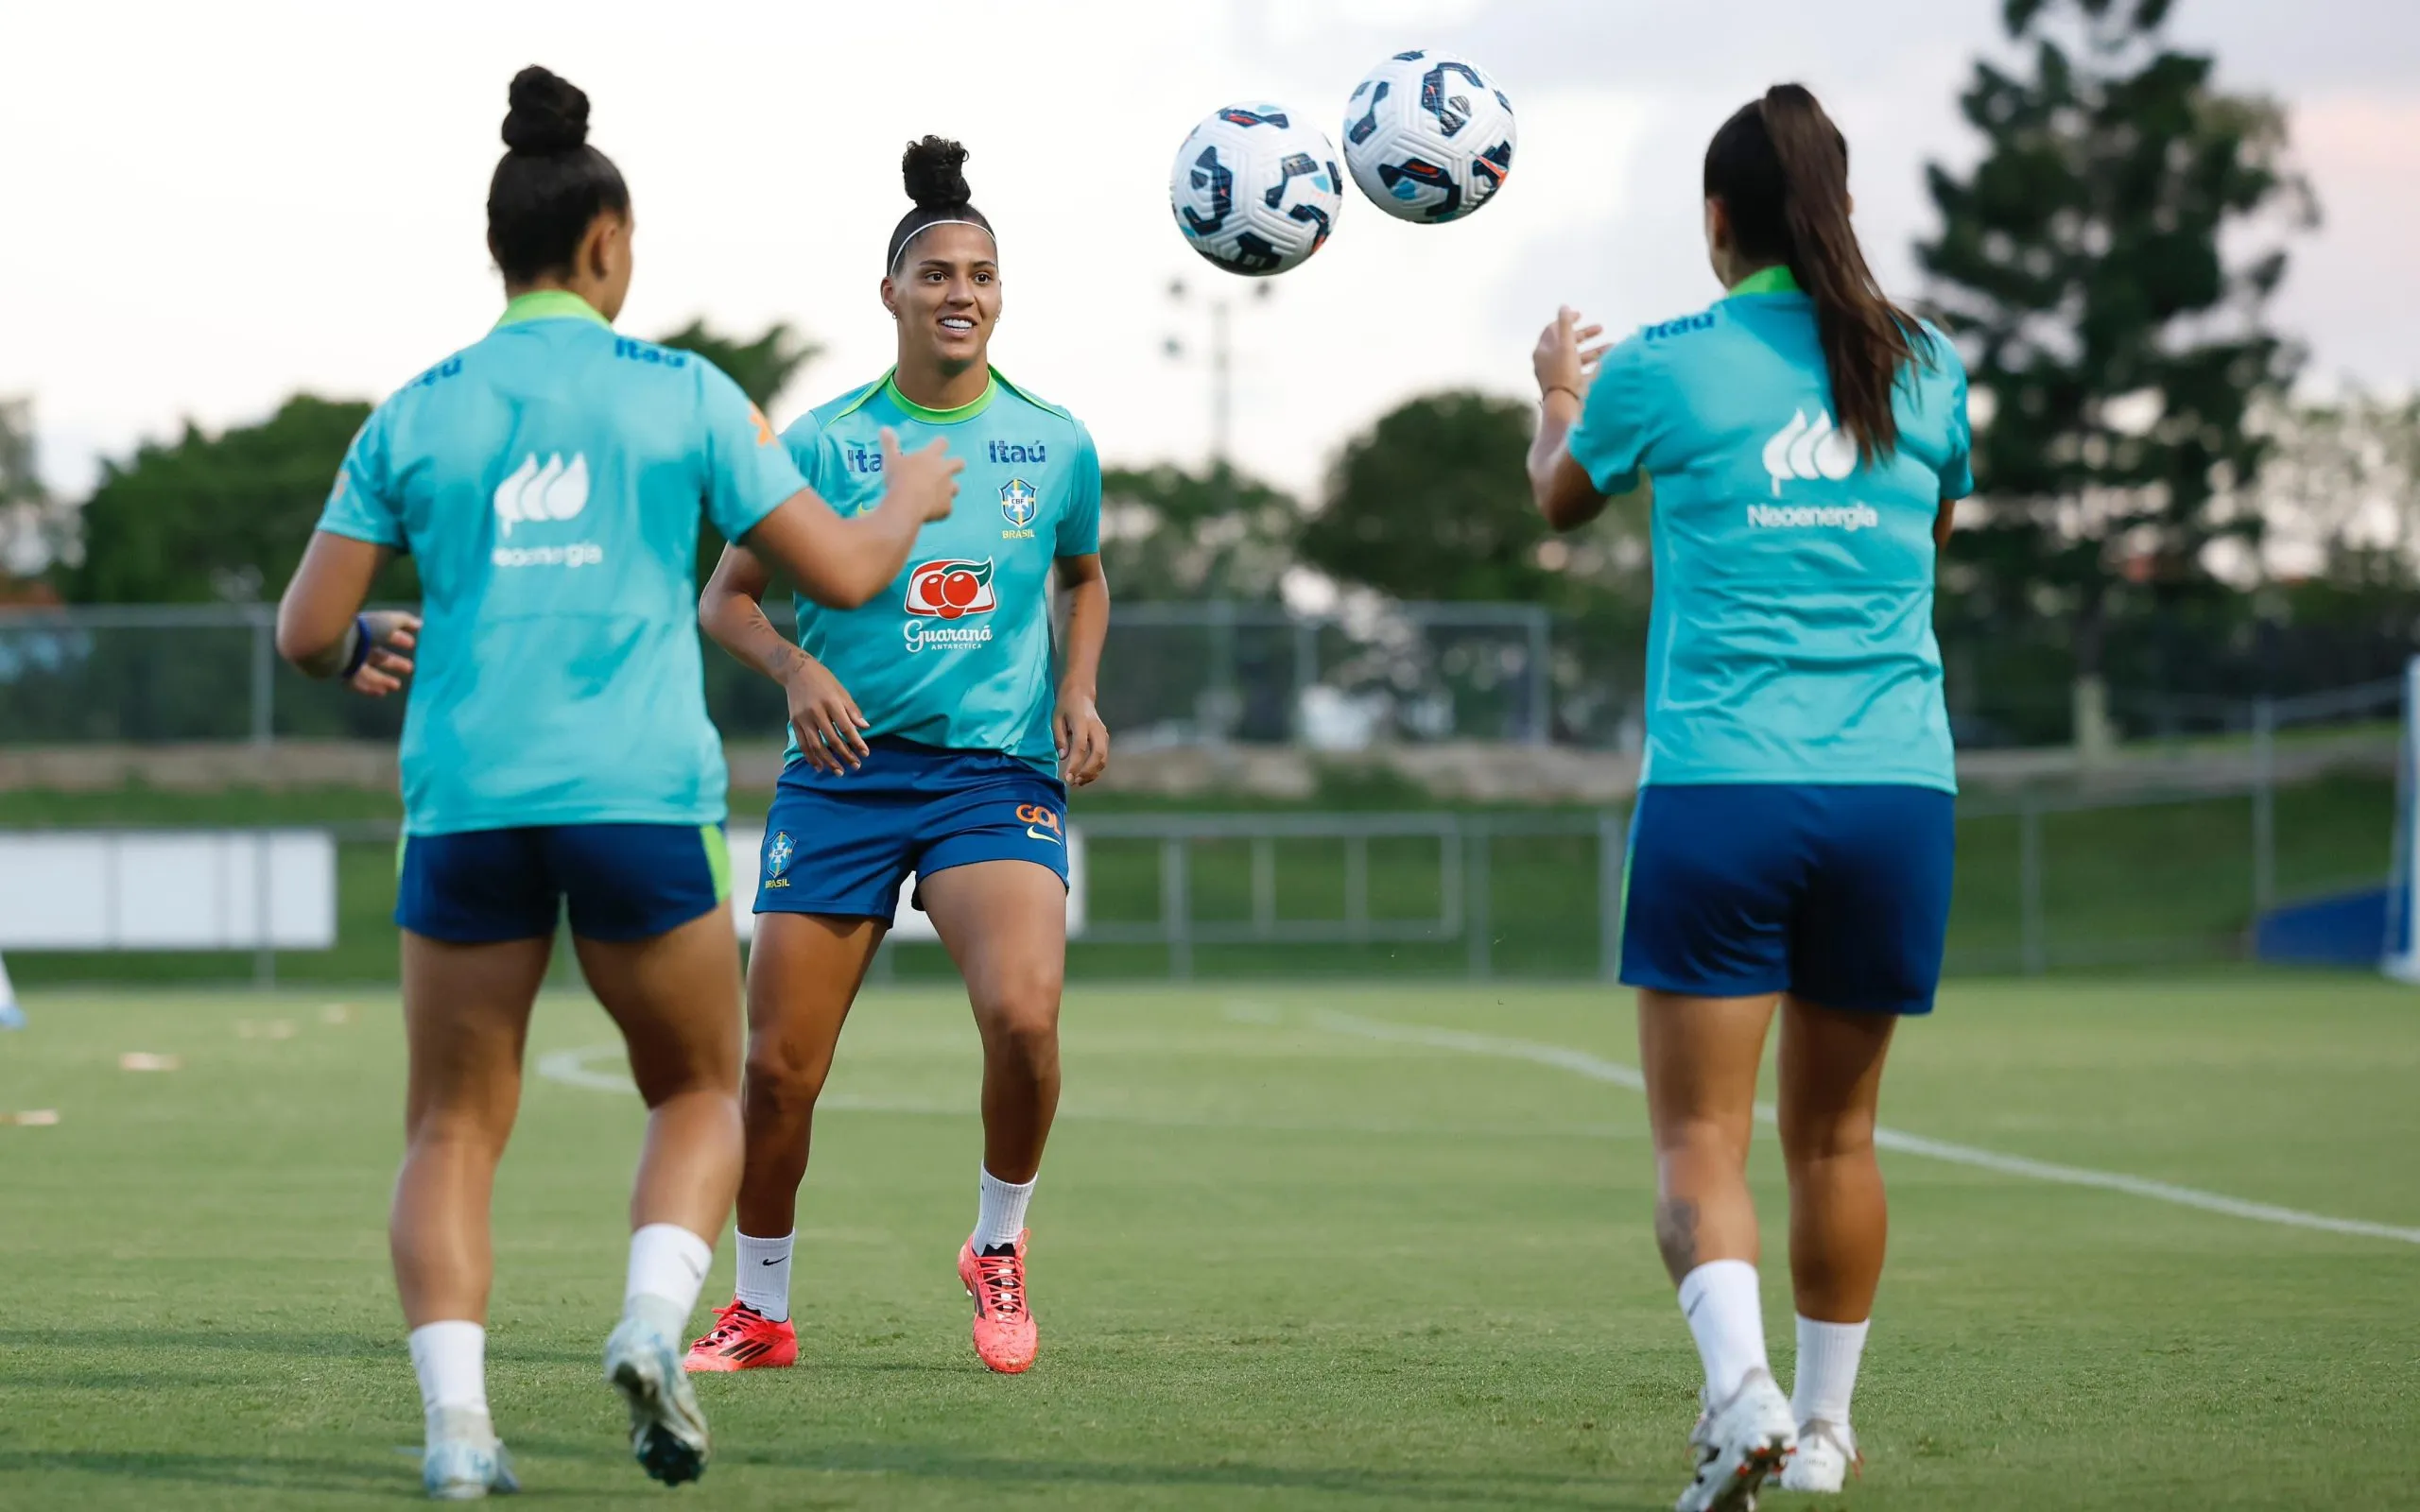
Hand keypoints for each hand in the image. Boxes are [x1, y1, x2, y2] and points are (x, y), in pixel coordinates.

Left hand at [347, 611, 419, 696]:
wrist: (335, 642)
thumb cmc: (364, 630)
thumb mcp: (388, 622)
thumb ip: (404, 621)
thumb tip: (420, 624)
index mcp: (368, 630)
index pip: (385, 634)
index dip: (399, 639)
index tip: (413, 644)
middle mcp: (358, 644)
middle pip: (378, 655)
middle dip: (394, 661)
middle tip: (410, 668)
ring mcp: (349, 659)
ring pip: (369, 671)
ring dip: (383, 679)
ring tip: (397, 686)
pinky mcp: (342, 673)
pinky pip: (357, 682)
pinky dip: (369, 688)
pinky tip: (381, 693)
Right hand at [784, 653, 870, 773]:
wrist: (796, 672)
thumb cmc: (824, 681)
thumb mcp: (842, 691)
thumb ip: (852, 710)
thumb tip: (865, 727)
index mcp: (831, 702)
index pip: (845, 727)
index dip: (856, 742)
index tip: (865, 753)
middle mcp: (816, 712)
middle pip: (832, 739)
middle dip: (845, 755)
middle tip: (856, 766)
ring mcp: (803, 718)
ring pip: (816, 745)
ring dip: (828, 761)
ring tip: (839, 772)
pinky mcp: (794, 723)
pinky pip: (803, 744)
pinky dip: (811, 757)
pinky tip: (820, 767)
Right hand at [879, 426, 961, 523]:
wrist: (908, 503)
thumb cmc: (899, 478)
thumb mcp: (891, 459)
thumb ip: (889, 444)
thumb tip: (885, 428)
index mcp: (931, 457)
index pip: (942, 443)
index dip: (941, 444)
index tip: (938, 444)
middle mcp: (944, 471)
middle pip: (959, 463)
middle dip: (956, 465)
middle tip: (946, 470)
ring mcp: (948, 490)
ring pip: (956, 488)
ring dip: (949, 490)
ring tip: (937, 495)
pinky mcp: (946, 508)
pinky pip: (947, 509)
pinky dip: (941, 510)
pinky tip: (932, 513)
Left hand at [1053, 689, 1108, 787]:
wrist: (1081, 693)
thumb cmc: (1066, 705)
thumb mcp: (1056, 718)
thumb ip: (1059, 738)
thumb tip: (1063, 757)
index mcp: (1082, 722)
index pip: (1081, 746)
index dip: (1075, 764)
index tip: (1066, 777)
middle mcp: (1096, 728)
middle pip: (1098, 754)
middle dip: (1087, 771)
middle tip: (1073, 782)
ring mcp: (1103, 734)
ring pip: (1103, 758)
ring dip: (1092, 773)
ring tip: (1077, 782)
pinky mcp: (1105, 739)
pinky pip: (1103, 758)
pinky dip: (1095, 770)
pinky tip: (1083, 776)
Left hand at [1532, 306, 1608, 403]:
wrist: (1565, 406)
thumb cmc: (1564, 373)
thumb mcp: (1565, 344)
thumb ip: (1565, 324)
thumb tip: (1564, 306)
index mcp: (1543, 351)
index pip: (1552, 329)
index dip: (1566, 320)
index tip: (1581, 315)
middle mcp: (1549, 362)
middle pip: (1567, 343)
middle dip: (1585, 334)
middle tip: (1601, 328)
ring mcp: (1559, 375)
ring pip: (1578, 357)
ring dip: (1595, 349)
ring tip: (1613, 346)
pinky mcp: (1570, 386)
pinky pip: (1584, 371)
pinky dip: (1596, 364)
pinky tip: (1610, 361)